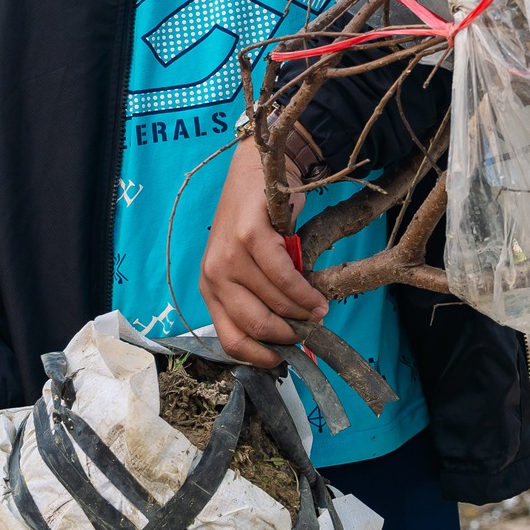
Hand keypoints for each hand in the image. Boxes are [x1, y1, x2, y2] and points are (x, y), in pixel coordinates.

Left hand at [200, 137, 327, 369]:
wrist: (258, 170)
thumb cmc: (257, 224)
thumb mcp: (248, 267)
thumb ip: (260, 297)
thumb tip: (290, 336)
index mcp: (210, 288)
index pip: (230, 339)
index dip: (261, 356)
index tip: (286, 359)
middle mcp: (213, 274)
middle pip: (254, 325)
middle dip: (288, 335)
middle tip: (310, 331)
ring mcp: (228, 254)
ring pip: (273, 301)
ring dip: (303, 313)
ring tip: (320, 311)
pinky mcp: (249, 235)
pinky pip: (283, 275)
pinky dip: (305, 292)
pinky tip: (317, 298)